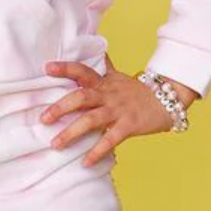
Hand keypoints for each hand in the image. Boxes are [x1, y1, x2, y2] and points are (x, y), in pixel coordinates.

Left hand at [40, 54, 198, 166]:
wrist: (168, 99)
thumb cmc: (137, 91)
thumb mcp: (118, 77)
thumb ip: (103, 66)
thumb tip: (93, 47)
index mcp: (103, 82)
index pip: (82, 71)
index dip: (65, 68)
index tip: (46, 68)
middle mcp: (108, 94)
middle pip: (81, 97)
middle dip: (60, 108)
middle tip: (43, 119)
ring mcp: (118, 110)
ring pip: (91, 120)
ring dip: (71, 133)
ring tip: (55, 144)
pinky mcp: (129, 125)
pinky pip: (110, 140)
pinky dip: (97, 152)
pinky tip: (85, 163)